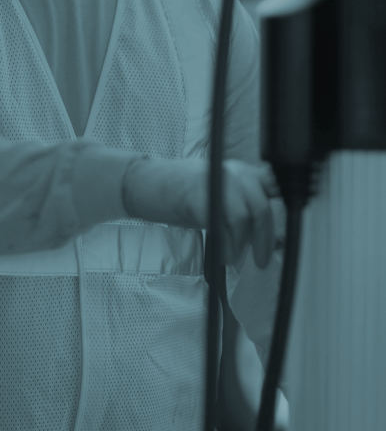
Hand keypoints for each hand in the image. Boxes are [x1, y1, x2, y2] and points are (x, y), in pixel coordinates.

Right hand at [122, 157, 281, 268]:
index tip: (286, 230)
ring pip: (243, 215)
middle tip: (261, 260)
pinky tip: (220, 253)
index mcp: (237, 171)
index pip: (271, 183)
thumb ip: (242, 208)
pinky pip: (219, 224)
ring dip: (240, 244)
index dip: (283, 204)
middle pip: (260, 206)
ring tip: (232, 257)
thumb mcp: (217, 196)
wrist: (144, 185)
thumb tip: (269, 237)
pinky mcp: (195, 194)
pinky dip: (223, 245)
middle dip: (264, 239)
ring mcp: (211, 180)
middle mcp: (228, 171)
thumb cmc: (179, 195)